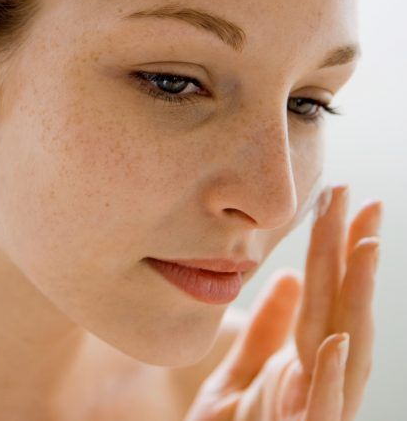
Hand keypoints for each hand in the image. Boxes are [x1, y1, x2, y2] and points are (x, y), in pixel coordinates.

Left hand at [184, 184, 382, 420]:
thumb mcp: (235, 377)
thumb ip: (263, 333)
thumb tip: (286, 278)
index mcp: (305, 364)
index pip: (324, 297)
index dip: (334, 250)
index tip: (342, 199)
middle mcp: (318, 383)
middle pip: (342, 311)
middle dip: (353, 258)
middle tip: (361, 201)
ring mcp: (317, 411)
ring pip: (347, 350)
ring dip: (357, 300)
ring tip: (363, 246)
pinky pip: (322, 408)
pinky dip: (331, 374)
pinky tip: (336, 338)